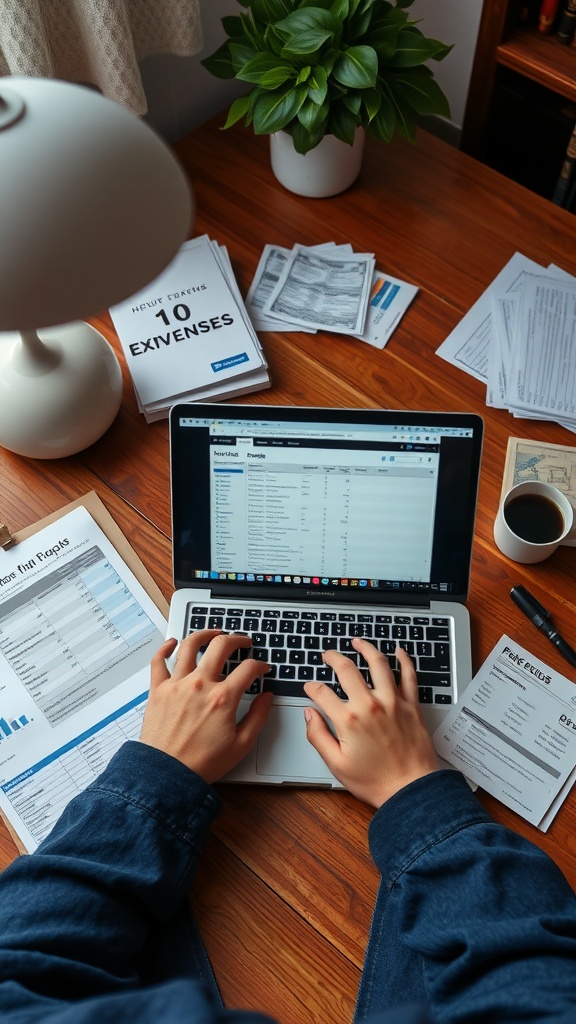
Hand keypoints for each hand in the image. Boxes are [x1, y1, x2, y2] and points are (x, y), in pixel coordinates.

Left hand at [139, 631, 271, 781]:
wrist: (166, 775)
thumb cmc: (202, 763)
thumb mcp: (241, 745)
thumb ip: (258, 717)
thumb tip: (267, 698)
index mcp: (223, 698)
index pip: (249, 668)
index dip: (260, 665)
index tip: (262, 668)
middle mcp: (200, 684)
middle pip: (221, 645)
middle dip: (237, 639)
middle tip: (242, 642)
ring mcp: (177, 684)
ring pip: (190, 645)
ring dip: (205, 634)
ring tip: (213, 633)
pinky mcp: (158, 689)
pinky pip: (159, 660)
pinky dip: (165, 648)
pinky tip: (173, 643)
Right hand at [303, 641, 439, 807]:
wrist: (411, 789)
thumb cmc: (376, 781)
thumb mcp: (336, 765)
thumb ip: (318, 736)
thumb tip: (309, 715)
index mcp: (348, 720)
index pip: (321, 692)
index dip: (311, 687)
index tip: (310, 688)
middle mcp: (370, 705)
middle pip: (346, 669)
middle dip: (333, 658)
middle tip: (328, 655)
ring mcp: (393, 702)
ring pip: (378, 663)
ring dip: (366, 648)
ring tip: (357, 642)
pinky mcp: (411, 705)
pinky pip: (409, 675)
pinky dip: (404, 660)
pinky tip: (398, 650)